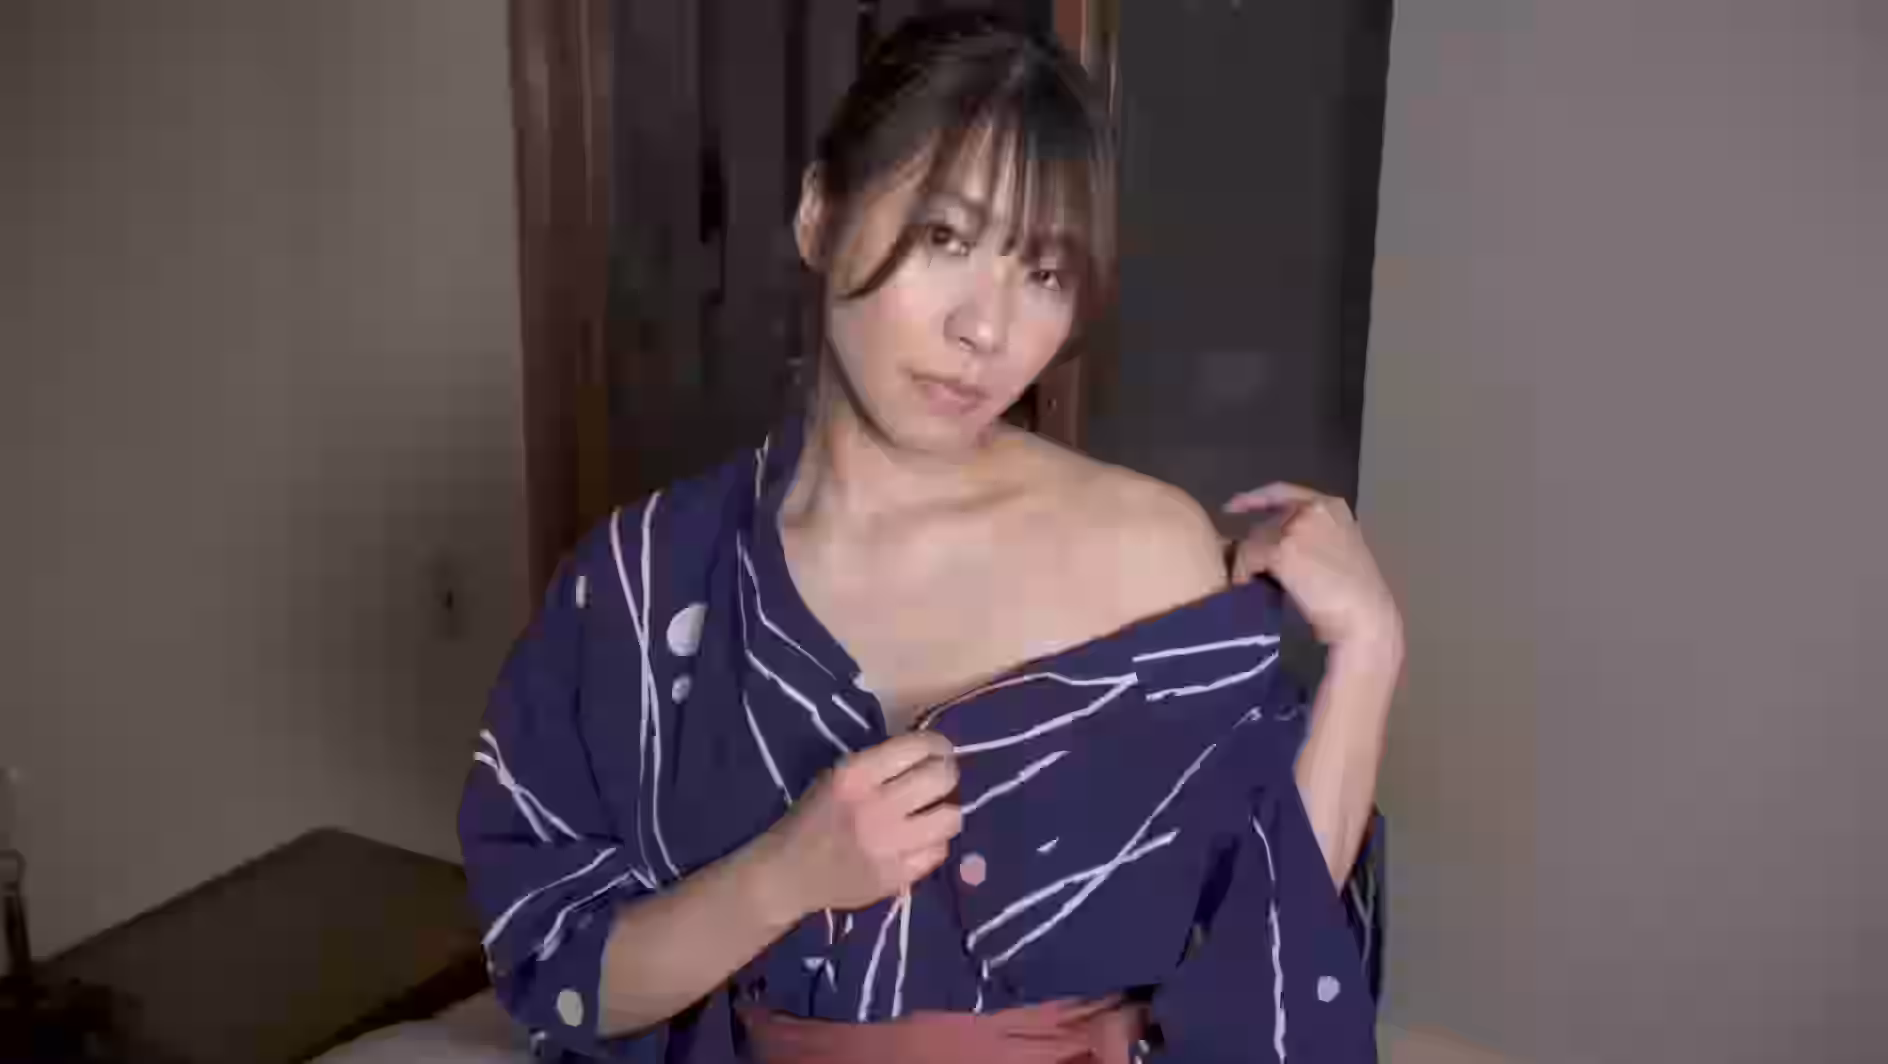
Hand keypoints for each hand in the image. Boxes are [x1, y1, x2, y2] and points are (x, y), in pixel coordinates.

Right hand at [760, 731, 960, 916]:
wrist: (789, 874)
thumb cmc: (812, 818)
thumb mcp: (834, 776)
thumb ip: (878, 764)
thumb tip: (927, 752)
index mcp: (856, 775)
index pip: (917, 747)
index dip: (937, 744)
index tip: (938, 749)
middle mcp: (877, 807)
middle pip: (942, 777)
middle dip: (946, 773)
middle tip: (940, 779)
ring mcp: (890, 845)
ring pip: (952, 817)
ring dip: (946, 810)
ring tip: (933, 812)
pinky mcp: (897, 877)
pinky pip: (939, 851)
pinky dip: (933, 843)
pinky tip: (919, 841)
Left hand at [1225, 484, 1402, 652]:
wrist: (1364, 614)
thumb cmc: (1355, 592)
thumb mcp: (1339, 547)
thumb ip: (1312, 533)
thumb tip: (1276, 537)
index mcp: (1331, 505)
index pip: (1283, 492)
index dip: (1255, 498)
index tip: (1233, 506)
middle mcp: (1312, 509)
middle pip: (1267, 520)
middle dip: (1258, 544)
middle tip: (1255, 568)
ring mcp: (1295, 527)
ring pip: (1253, 538)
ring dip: (1251, 561)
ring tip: (1258, 582)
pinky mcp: (1280, 549)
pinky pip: (1247, 556)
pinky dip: (1245, 572)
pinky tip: (1251, 585)